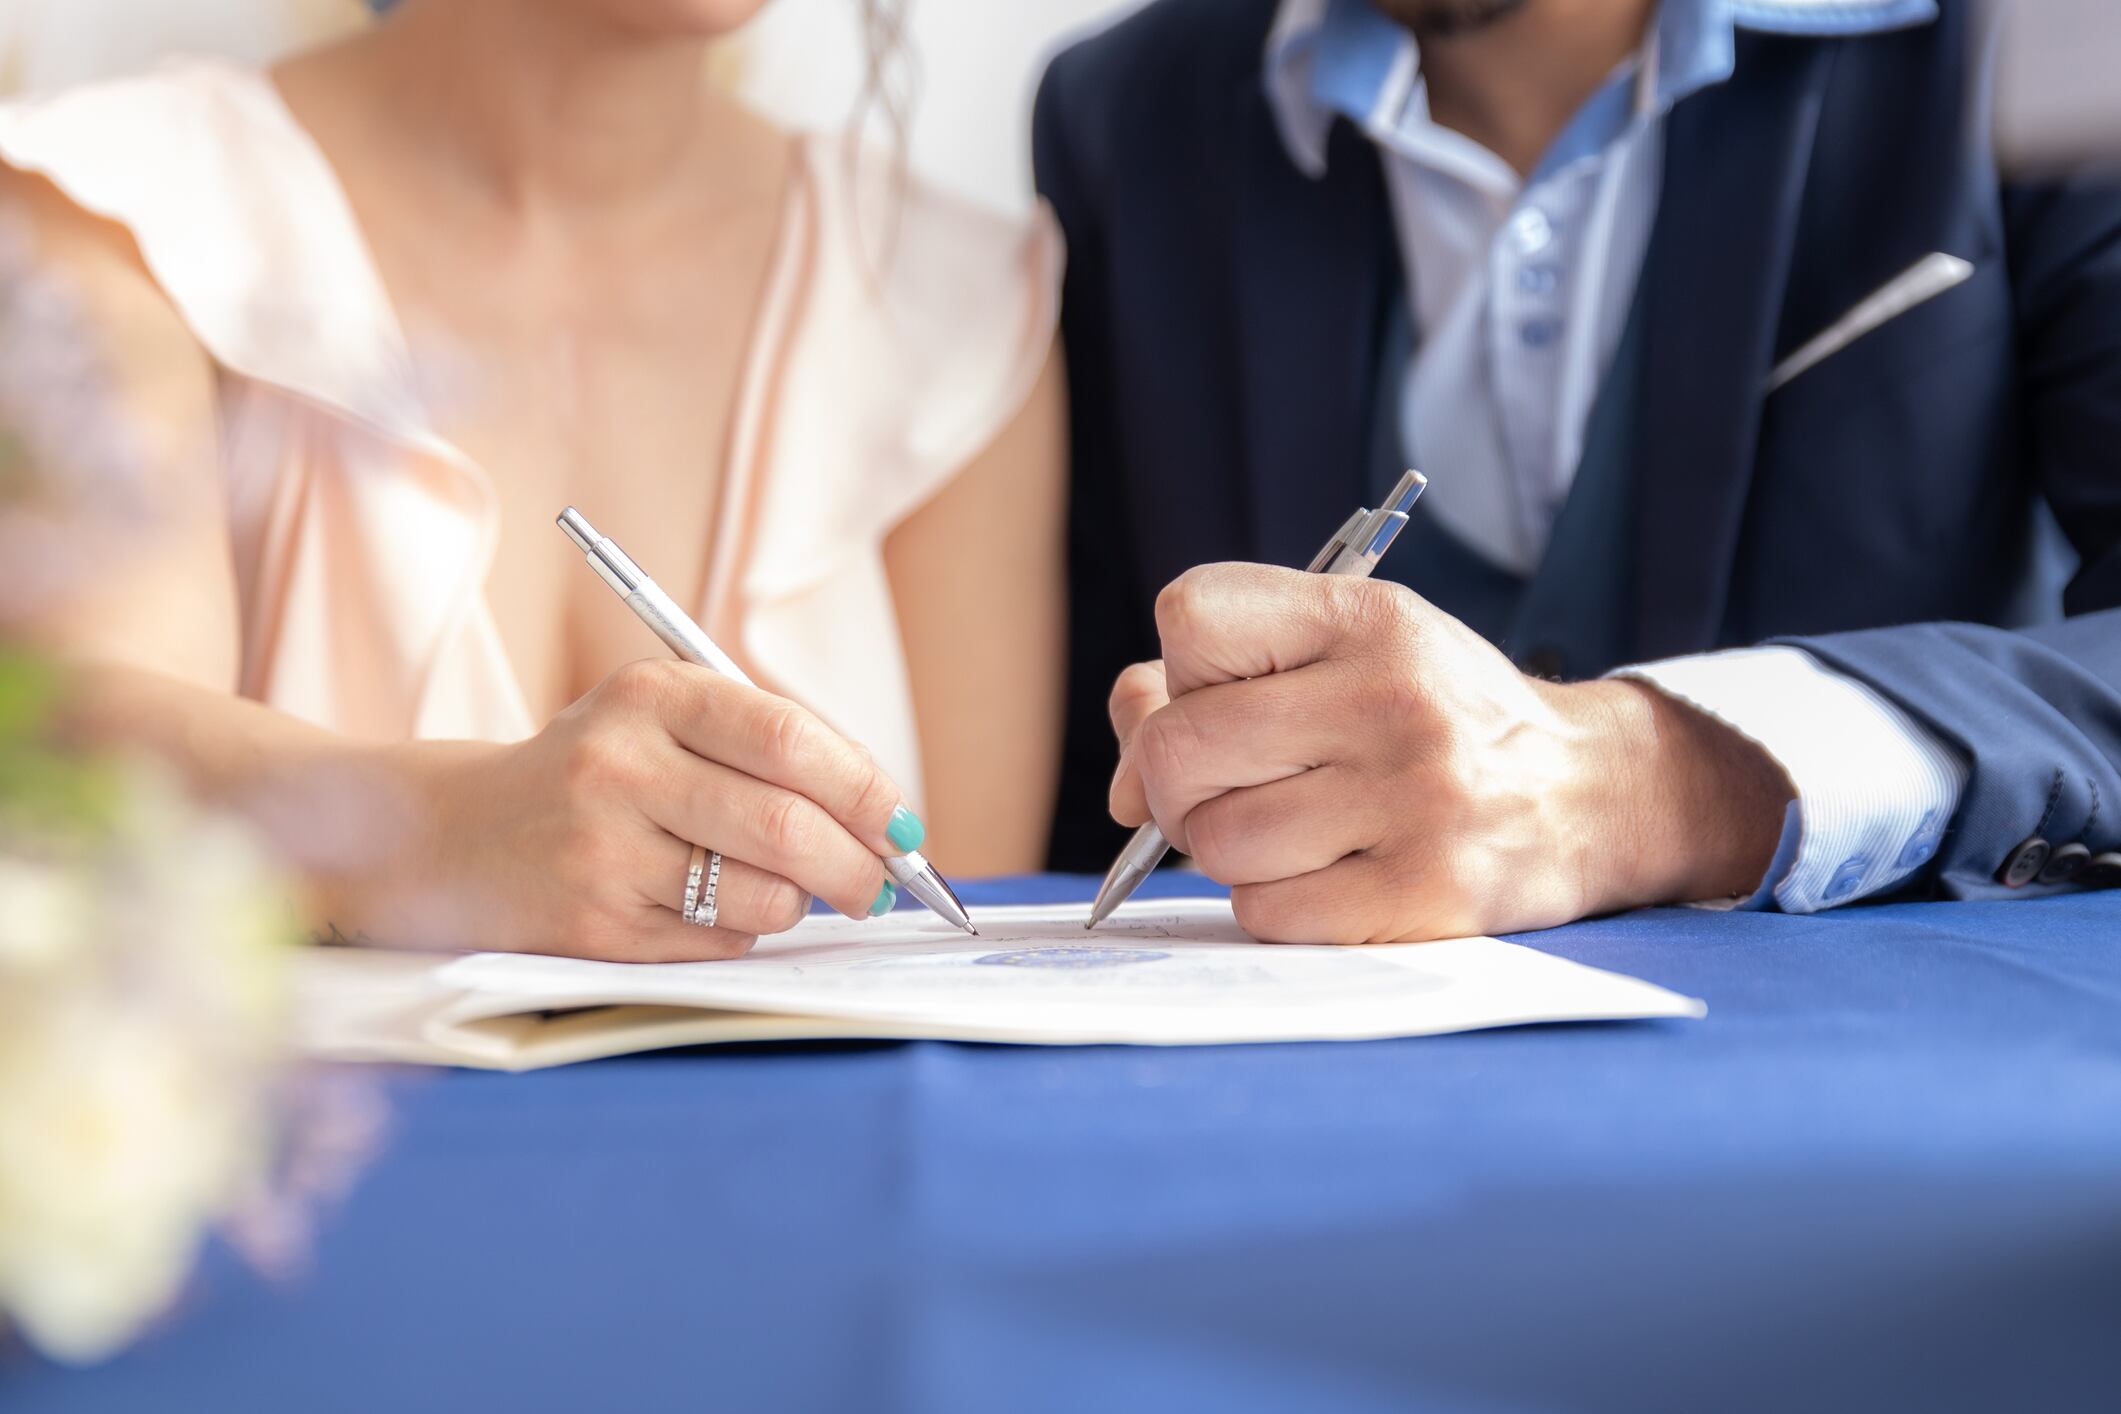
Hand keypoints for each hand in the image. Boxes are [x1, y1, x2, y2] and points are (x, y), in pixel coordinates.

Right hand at [391, 659, 915, 960]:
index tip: (904, 825)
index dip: (866, 790)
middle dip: (858, 868)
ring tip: (776, 890)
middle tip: (878, 885)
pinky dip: (741, 934)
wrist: (458, 835)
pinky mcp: (591, 928)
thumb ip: (772, 752)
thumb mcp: (667, 722)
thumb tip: (891, 823)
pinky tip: (706, 909)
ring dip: (796, 905)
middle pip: (788, 828)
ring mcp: (601, 851)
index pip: (791, 741)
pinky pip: (718, 945)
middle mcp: (620, 765)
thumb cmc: (598, 775)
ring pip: (763, 898)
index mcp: (653, 695)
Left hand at [1107, 564, 1793, 942]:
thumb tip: (1121, 781)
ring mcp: (1412, 800)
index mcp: (1367, 620)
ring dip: (1225, 848)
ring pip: (1215, 839)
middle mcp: (1391, 700)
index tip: (1227, 694)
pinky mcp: (1423, 893)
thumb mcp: (1346, 654)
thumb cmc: (1433, 717)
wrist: (1591, 793)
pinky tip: (1327, 875)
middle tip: (1229, 786)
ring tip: (1291, 831)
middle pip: (1177, 746)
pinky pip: (1265, 911)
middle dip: (1176, 779)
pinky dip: (1272, 903)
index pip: (1190, 617)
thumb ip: (1214, 683)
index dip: (1180, 669)